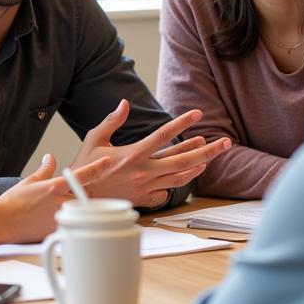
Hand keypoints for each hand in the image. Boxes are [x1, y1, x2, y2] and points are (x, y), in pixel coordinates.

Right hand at [0, 153, 113, 253]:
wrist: (3, 223)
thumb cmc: (13, 202)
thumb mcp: (30, 181)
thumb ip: (45, 169)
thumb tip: (50, 157)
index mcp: (55, 187)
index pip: (82, 174)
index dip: (97, 166)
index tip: (108, 161)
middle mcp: (61, 201)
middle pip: (86, 195)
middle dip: (87, 195)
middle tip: (78, 197)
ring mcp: (61, 217)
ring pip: (82, 212)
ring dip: (81, 210)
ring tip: (66, 211)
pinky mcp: (59, 232)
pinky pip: (74, 227)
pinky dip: (72, 225)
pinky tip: (62, 225)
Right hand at [70, 100, 231, 207]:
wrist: (78, 199)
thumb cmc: (85, 167)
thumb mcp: (94, 139)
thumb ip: (112, 121)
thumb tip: (125, 103)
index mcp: (132, 154)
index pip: (163, 135)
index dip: (182, 123)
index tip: (198, 114)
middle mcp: (143, 171)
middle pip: (183, 159)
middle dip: (208, 150)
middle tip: (225, 142)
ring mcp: (146, 187)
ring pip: (180, 176)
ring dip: (197, 165)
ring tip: (209, 156)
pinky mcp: (144, 199)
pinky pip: (166, 192)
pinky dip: (175, 184)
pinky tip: (182, 176)